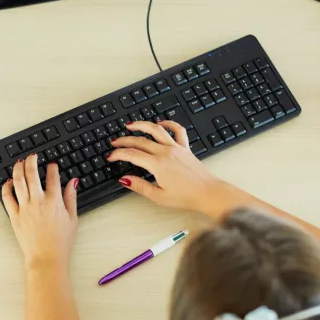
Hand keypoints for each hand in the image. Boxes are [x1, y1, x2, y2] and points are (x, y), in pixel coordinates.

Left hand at [1, 154, 79, 271]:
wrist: (46, 258)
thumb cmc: (61, 242)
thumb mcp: (72, 218)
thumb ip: (71, 197)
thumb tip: (73, 182)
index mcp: (54, 202)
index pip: (52, 177)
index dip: (52, 168)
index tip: (52, 164)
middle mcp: (38, 202)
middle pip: (32, 174)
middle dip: (32, 161)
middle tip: (32, 156)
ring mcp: (24, 208)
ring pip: (18, 182)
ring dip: (18, 169)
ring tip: (19, 162)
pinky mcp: (14, 216)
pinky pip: (7, 197)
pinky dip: (6, 187)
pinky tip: (9, 181)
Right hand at [108, 121, 237, 215]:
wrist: (208, 193)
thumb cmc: (187, 197)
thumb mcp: (159, 196)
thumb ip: (140, 186)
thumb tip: (125, 179)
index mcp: (157, 165)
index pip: (132, 155)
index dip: (118, 154)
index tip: (111, 156)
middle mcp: (166, 152)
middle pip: (140, 141)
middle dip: (124, 140)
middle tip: (115, 142)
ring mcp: (176, 148)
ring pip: (156, 130)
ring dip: (141, 125)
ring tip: (131, 125)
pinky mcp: (185, 148)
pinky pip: (177, 130)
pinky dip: (168, 123)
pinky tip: (161, 122)